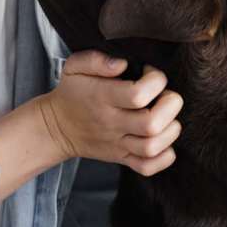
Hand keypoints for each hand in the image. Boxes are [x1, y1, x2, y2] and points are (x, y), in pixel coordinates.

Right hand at [37, 49, 182, 175]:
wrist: (56, 127)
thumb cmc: (71, 92)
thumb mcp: (74, 66)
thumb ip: (96, 59)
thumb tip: (122, 64)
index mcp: (102, 98)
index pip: (138, 94)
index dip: (155, 81)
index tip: (151, 74)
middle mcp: (112, 123)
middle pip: (151, 123)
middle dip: (170, 106)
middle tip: (166, 96)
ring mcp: (117, 144)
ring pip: (152, 147)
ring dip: (170, 131)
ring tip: (167, 117)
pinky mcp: (121, 158)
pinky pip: (147, 167)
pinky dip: (164, 158)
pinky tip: (164, 141)